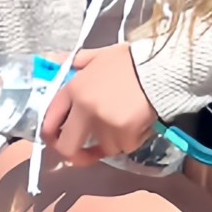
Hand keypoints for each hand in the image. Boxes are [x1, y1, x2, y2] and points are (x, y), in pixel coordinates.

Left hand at [41, 44, 158, 166]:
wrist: (161, 67)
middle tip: (87, 155)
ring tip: (126, 123)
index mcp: (73, 89)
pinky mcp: (126, 133)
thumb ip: (73, 62)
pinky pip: (126, 147)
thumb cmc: (130, 61)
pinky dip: (133, 139)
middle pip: (67, 147)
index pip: (49, 121)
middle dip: (76, 155)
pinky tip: (139, 123)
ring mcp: (105, 123)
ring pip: (104, 148)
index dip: (52, 135)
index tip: (60, 140)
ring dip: (114, 141)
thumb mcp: (97, 55)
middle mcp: (84, 109)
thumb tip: (50, 60)